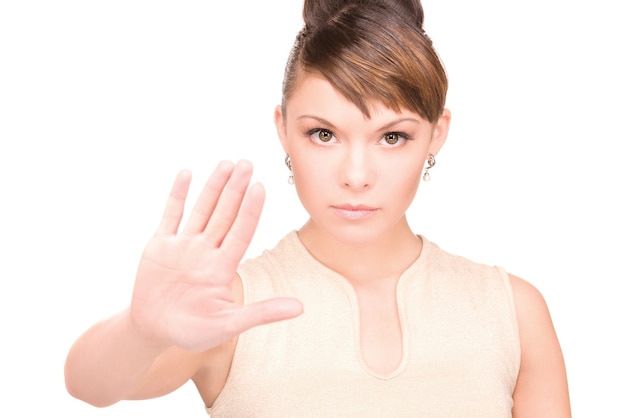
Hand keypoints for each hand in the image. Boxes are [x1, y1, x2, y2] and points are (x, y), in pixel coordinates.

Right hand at [130, 160, 302, 351]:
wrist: (152, 331)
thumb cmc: (191, 331)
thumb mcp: (228, 325)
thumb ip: (261, 313)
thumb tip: (300, 308)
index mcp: (222, 268)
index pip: (240, 232)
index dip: (250, 210)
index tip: (261, 187)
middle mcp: (205, 251)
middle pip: (224, 215)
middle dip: (235, 190)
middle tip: (247, 164)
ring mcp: (183, 246)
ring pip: (201, 210)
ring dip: (212, 187)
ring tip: (226, 164)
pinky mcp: (160, 246)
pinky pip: (170, 216)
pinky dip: (177, 196)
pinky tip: (187, 174)